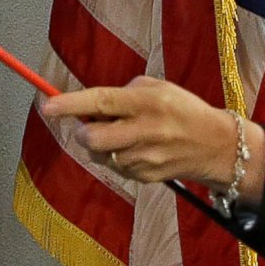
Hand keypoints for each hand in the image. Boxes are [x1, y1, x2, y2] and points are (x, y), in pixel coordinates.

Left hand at [41, 76, 264, 202]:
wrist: (216, 146)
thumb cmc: (182, 109)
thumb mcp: (157, 88)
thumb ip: (123, 93)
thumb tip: (90, 106)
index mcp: (146, 102)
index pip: (101, 102)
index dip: (71, 105)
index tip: (48, 106)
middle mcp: (144, 131)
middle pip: (92, 139)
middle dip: (83, 133)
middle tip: (90, 125)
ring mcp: (145, 158)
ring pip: (100, 155)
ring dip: (101, 146)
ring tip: (123, 136)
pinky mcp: (146, 177)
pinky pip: (115, 167)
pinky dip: (116, 158)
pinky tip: (135, 150)